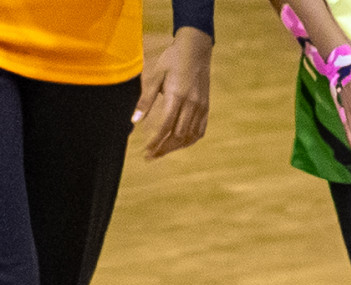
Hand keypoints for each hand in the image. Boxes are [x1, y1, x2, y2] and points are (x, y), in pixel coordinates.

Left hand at [134, 27, 211, 158]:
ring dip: (175, 147)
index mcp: (177, 96)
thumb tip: (134, 121)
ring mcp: (201, 107)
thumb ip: (145, 100)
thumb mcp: (154, 77)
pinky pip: (199, 131)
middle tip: (150, 156)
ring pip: (190, 136)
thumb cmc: (171, 60)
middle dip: (164, 148)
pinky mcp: (206, 108)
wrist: (196, 51)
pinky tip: (179, 144)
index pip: (165, 126)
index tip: (146, 151)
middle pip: (178, 135)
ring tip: (162, 152)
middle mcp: (191, 104)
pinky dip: (189, 141)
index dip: (155, 141)